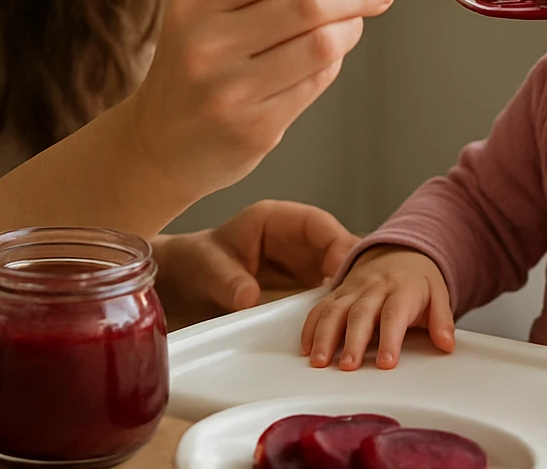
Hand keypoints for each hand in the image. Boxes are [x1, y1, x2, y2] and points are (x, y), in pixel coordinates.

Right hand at [125, 0, 393, 204]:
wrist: (159, 144)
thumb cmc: (199, 62)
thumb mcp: (222, 5)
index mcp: (197, 1)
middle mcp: (207, 43)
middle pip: (308, 0)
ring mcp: (229, 90)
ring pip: (322, 43)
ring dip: (353, 25)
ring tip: (356, 19)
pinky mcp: (254, 128)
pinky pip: (317, 81)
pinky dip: (336, 60)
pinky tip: (330, 53)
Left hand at [153, 200, 358, 323]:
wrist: (187, 284)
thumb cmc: (196, 264)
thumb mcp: (208, 269)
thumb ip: (228, 281)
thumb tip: (247, 297)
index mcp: (275, 220)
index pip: (316, 223)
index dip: (335, 242)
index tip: (344, 267)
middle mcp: (295, 238)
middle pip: (335, 247)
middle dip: (350, 270)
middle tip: (359, 298)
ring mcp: (302, 260)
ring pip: (337, 270)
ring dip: (348, 290)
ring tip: (357, 316)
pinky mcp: (303, 283)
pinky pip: (328, 291)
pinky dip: (336, 305)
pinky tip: (344, 325)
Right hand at [300, 245, 454, 370]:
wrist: (401, 251)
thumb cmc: (419, 281)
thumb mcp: (438, 295)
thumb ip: (442, 320)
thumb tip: (447, 343)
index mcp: (402, 289)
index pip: (394, 314)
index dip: (390, 339)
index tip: (386, 363)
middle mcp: (374, 288)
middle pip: (361, 314)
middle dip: (353, 341)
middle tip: (348, 367)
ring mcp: (353, 289)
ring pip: (335, 310)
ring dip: (325, 336)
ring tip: (320, 361)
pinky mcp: (338, 292)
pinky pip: (321, 307)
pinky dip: (311, 326)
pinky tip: (306, 347)